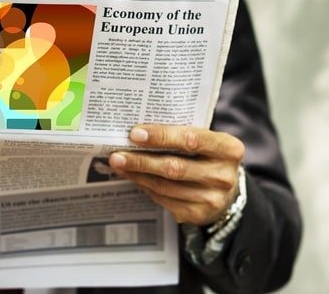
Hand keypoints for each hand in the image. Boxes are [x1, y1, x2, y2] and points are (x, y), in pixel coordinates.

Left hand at [109, 125, 244, 225]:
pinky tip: (132, 176)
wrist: (227, 192)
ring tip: (118, 163)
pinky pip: (163, 198)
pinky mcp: (198, 214)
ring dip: (137, 174)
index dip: (161, 136)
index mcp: (229, 149)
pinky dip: (144, 186)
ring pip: (165, 186)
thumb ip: (180, 134)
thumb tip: (138, 132)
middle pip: (174, 167)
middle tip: (117, 154)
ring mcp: (212, 198)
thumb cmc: (208, 157)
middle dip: (141, 160)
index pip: (191, 140)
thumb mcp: (206, 142)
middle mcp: (223, 175)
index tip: (135, 133)